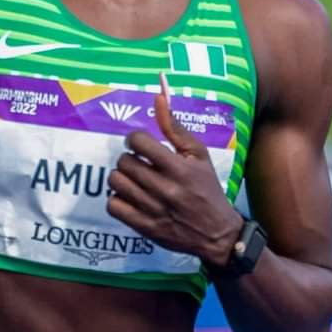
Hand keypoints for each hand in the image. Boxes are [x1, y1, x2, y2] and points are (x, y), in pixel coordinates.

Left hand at [107, 76, 242, 265]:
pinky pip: (114, 206)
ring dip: (121, 178)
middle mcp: (166, 189)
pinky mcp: (145, 227)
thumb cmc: (207, 189)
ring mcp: (153, 209)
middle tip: (139, 164)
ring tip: (133, 180)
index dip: (135, 139)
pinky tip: (130, 197)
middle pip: (124, 162)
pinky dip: (117, 199)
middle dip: (129, 159)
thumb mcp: (198, 155)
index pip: (139, 142)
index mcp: (179, 168)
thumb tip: (158, 97)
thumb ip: (175, 128)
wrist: (217, 234)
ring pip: (116, 182)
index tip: (140, 145)